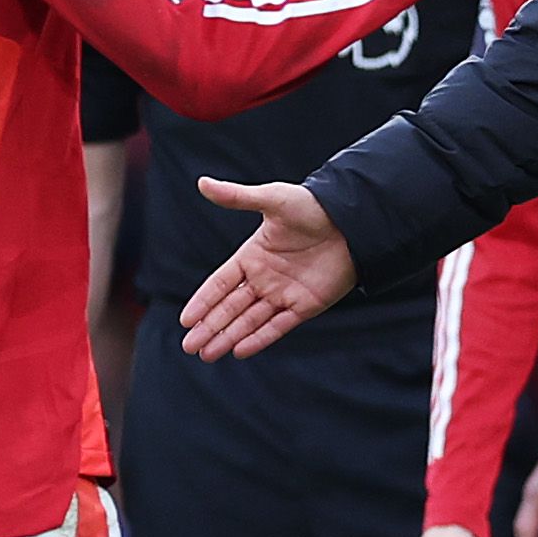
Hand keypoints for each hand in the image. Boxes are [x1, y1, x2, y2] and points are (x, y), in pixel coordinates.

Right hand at [178, 178, 356, 357]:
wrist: (352, 221)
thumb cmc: (312, 207)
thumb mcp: (272, 200)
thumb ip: (237, 197)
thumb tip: (203, 182)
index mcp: (252, 256)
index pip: (220, 284)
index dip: (203, 302)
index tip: (185, 320)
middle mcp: (265, 278)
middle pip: (230, 308)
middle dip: (210, 327)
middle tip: (189, 347)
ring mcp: (284, 293)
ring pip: (249, 321)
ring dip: (228, 337)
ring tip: (206, 354)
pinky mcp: (306, 305)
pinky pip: (278, 326)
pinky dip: (259, 338)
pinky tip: (239, 351)